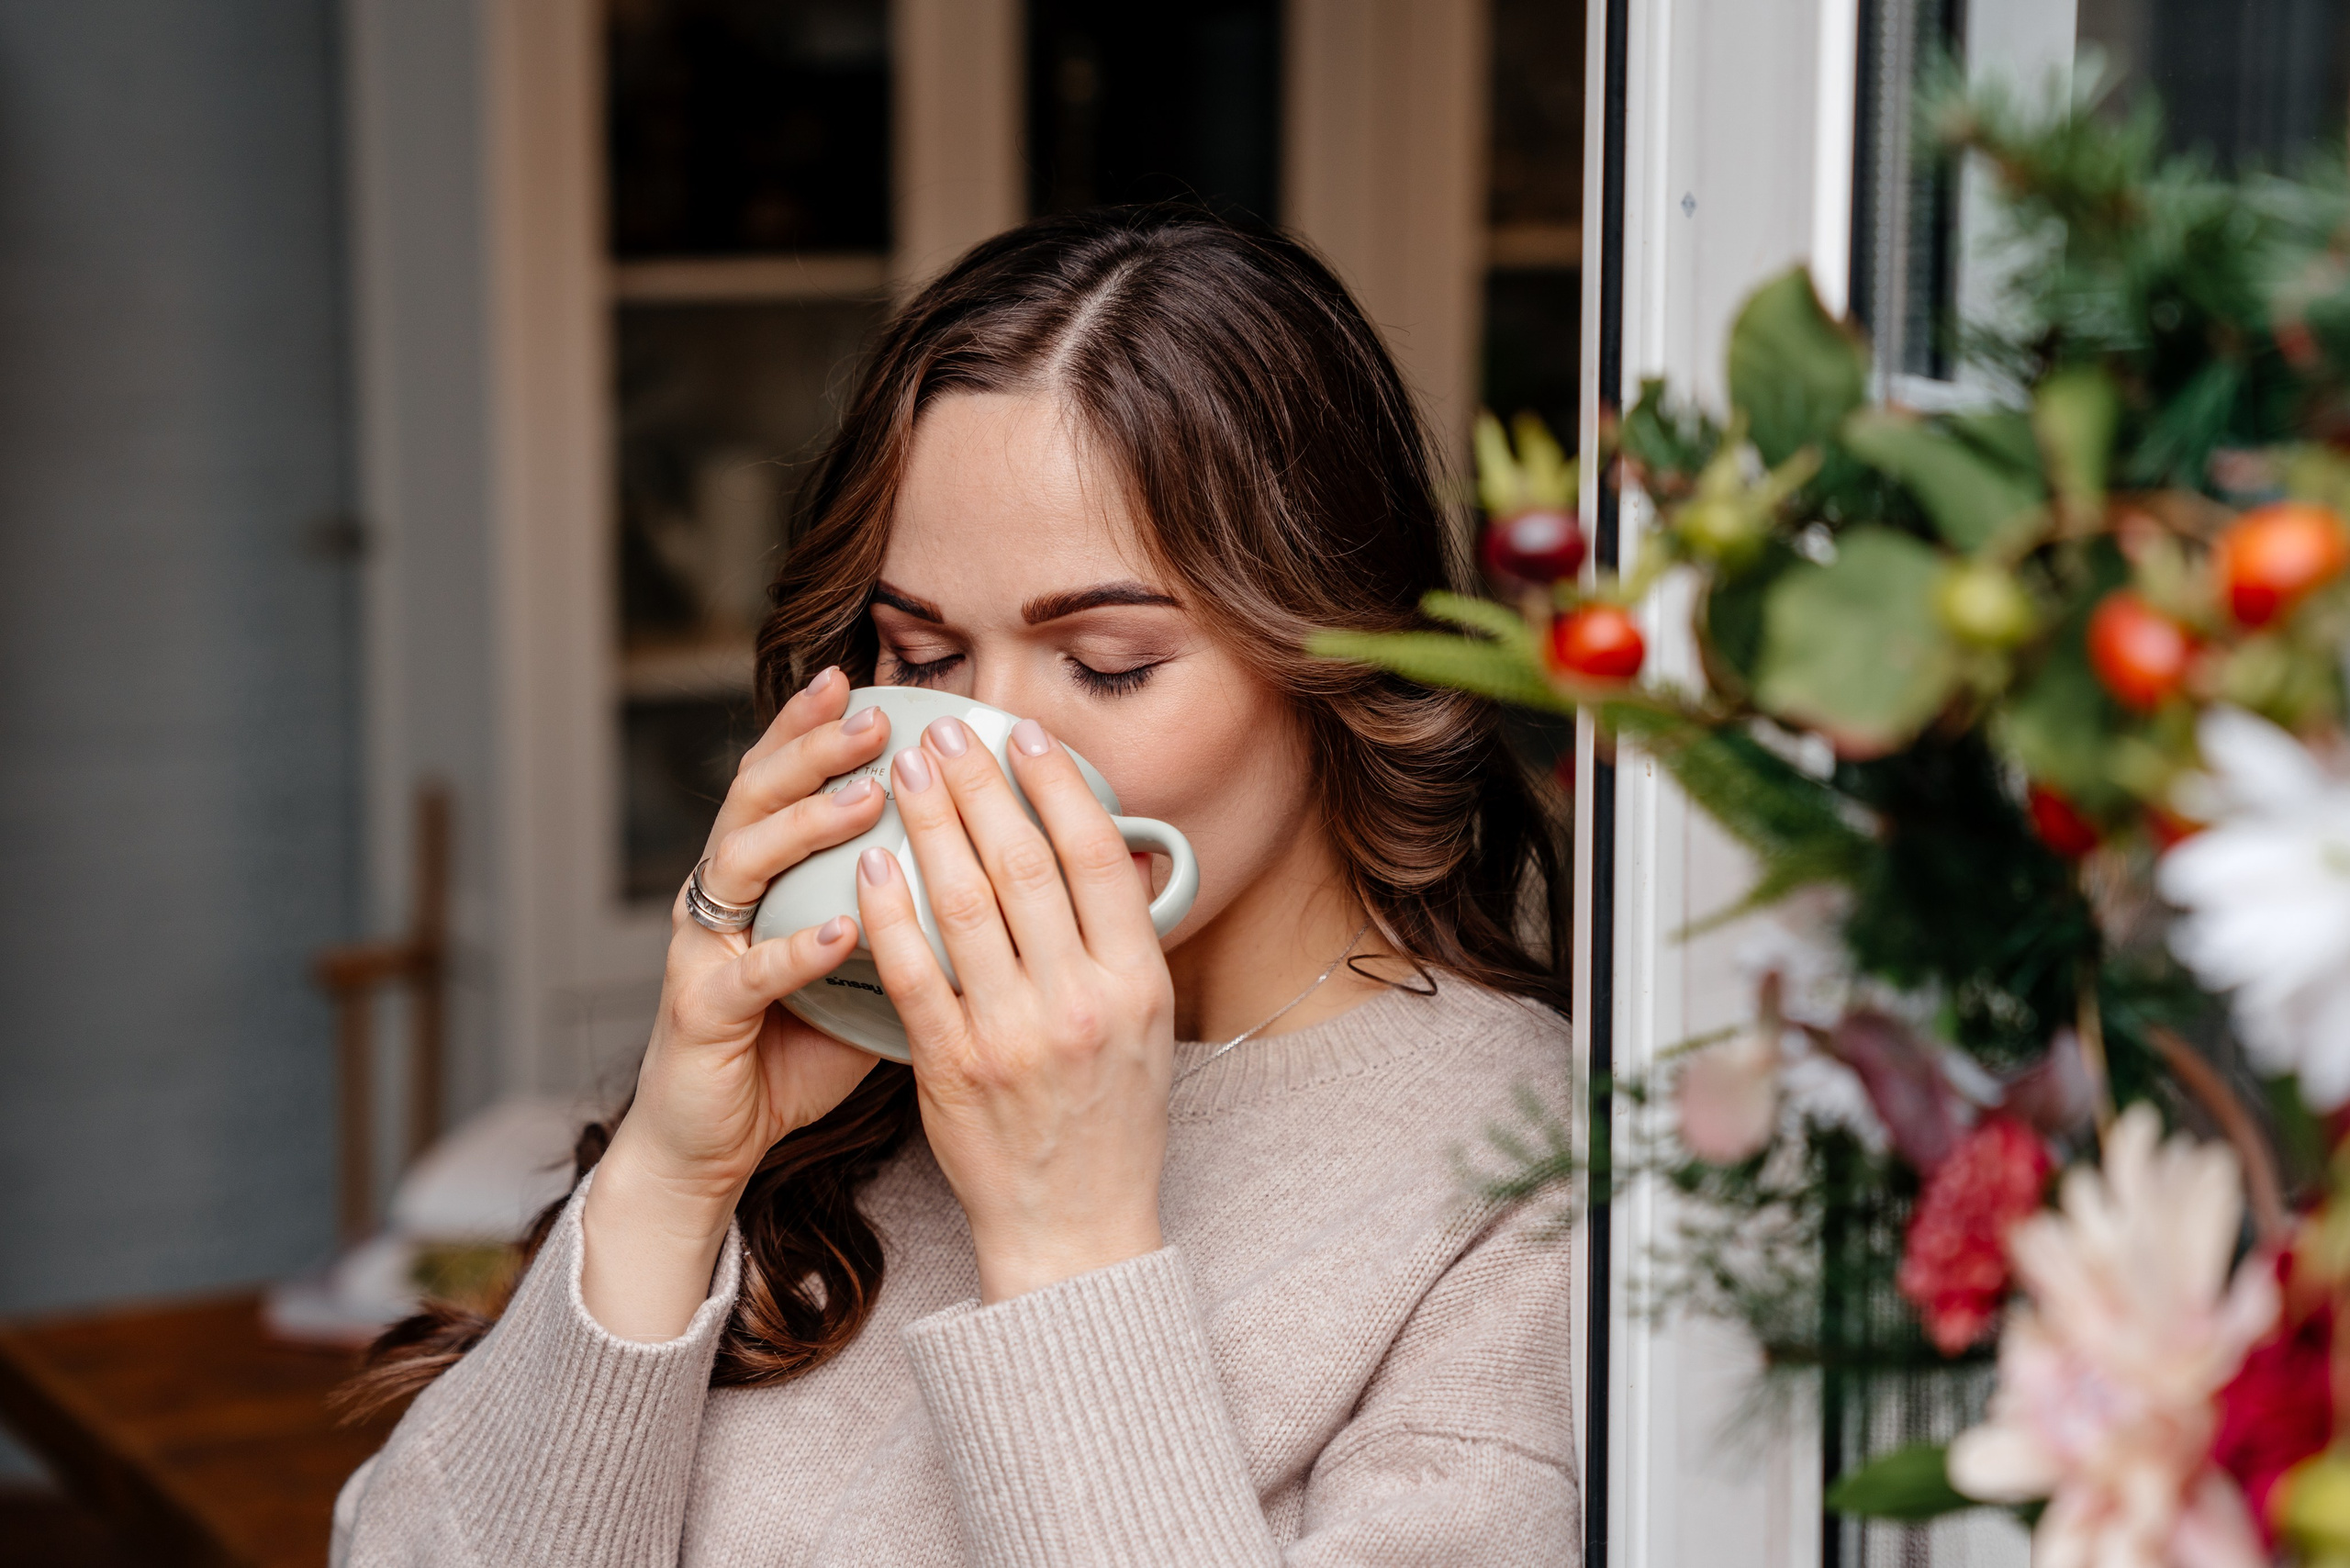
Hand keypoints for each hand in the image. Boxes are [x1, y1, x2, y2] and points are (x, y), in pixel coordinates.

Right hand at [583, 668, 892, 1339]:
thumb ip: (908, 917)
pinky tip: (842, 928)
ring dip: (806, 826)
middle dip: (814, 750)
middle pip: (758, 798)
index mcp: (761, 877)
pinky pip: (747, 972)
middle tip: (874, 716)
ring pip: (742, 862)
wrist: (717, 1139)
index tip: (873, 683)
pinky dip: (795, 947)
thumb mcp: (864, 966)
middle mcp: (723, 896)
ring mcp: (704, 949)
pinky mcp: (699, 1012)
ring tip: (866, 799)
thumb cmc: (795, 1047)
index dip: (819, 730)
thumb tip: (1002, 877)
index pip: (787, 781)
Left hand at [858, 715, 1173, 1302]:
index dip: (1056, 785)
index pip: (1095, 857)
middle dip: (980, 786)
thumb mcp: (1150, 1023)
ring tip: (907, 773)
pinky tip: (872, 863)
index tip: (1023, 734)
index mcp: (1136, 982)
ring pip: (963, 905)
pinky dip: (890, 911)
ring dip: (931, 826)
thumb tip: (1112, 844)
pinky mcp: (951, 1068)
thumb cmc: (1113, 1117)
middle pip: (1023, 865)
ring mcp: (1012, 1036)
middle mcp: (1079, 1002)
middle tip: (948, 732)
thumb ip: (1128, 937)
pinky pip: (914, 973)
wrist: (1074, 1225)